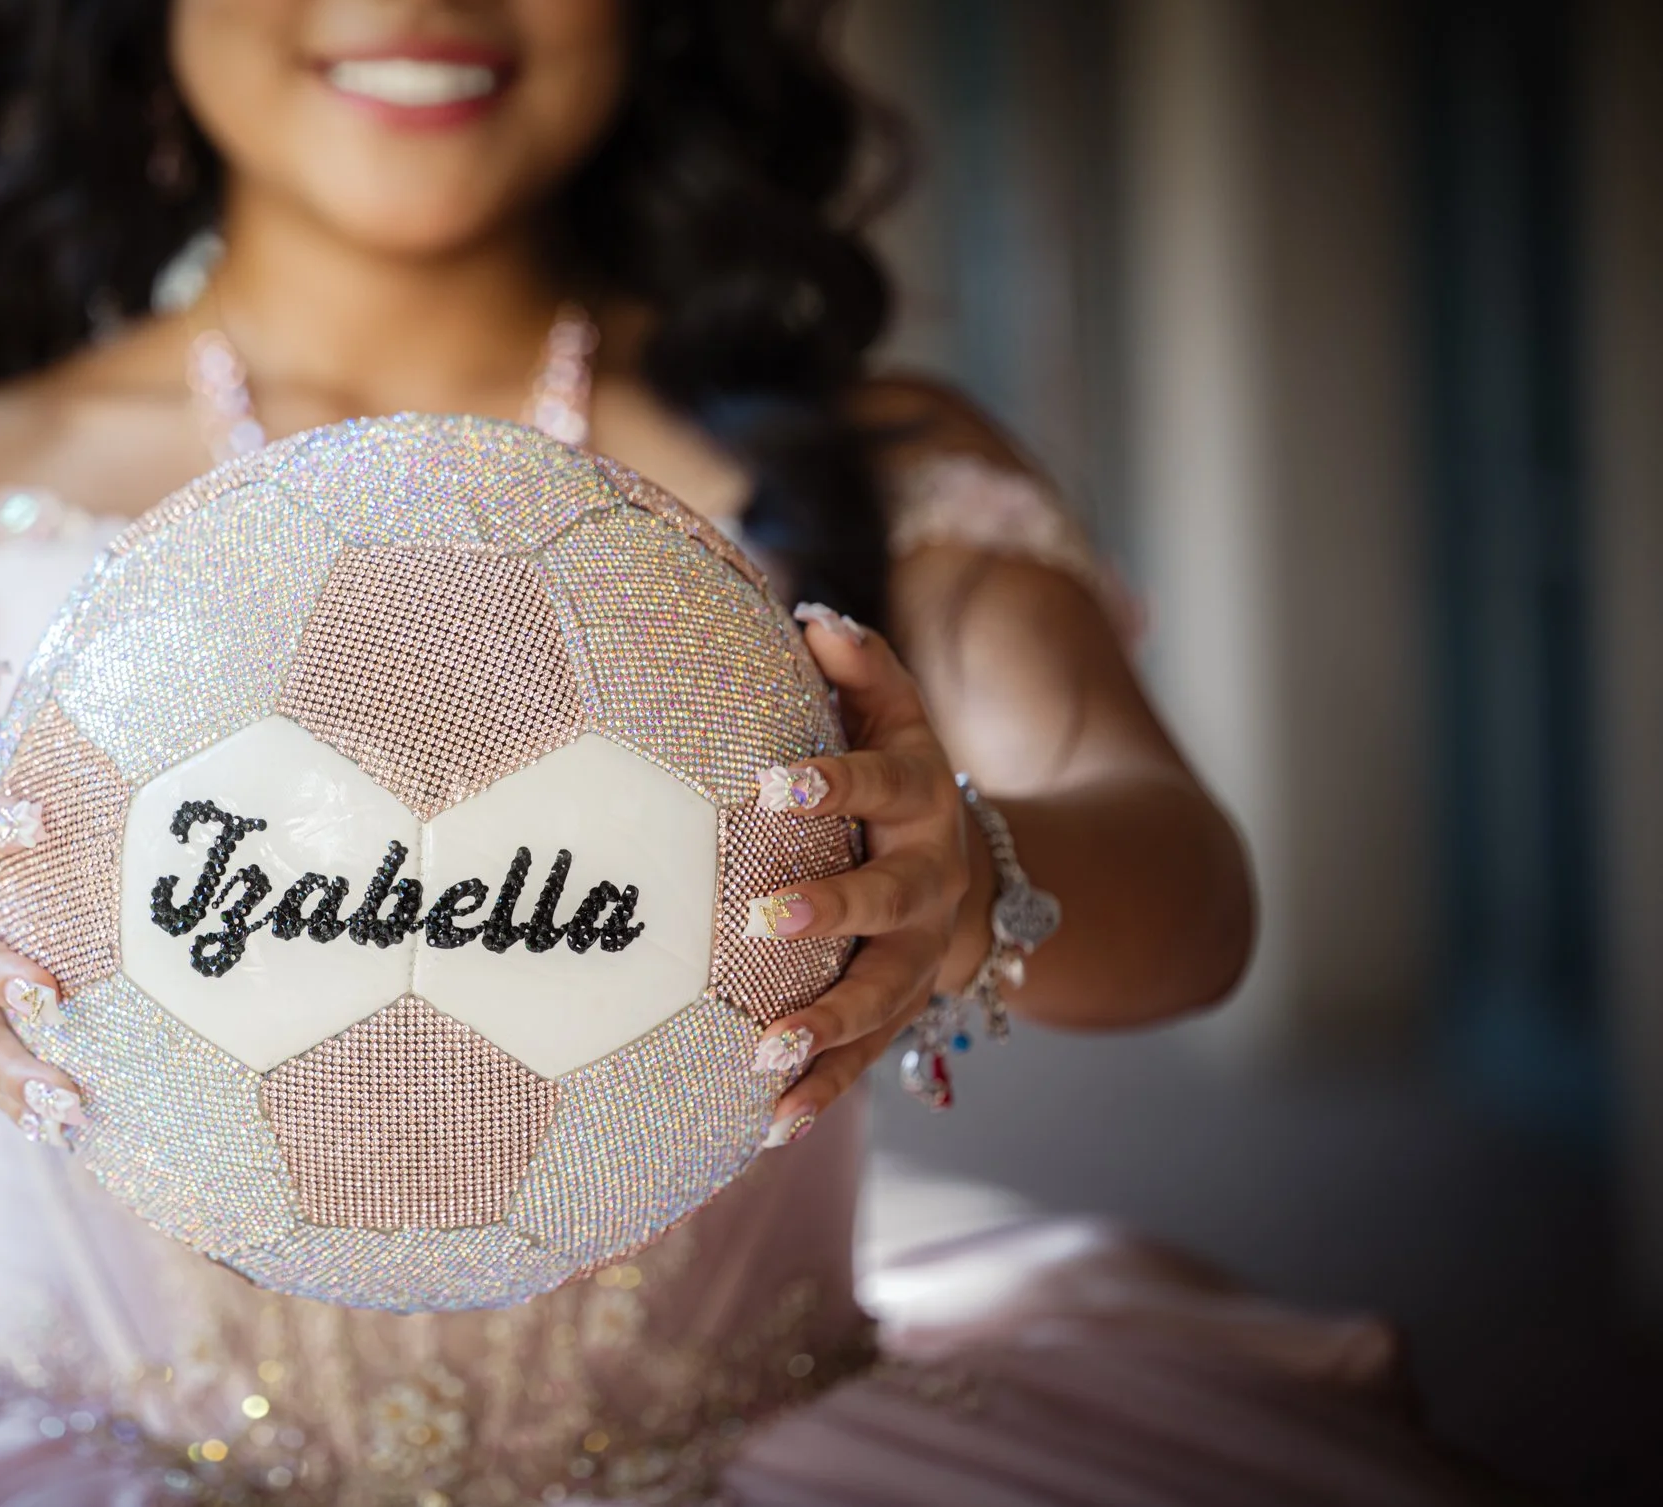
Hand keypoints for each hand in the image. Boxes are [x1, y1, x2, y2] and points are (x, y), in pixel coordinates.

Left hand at [744, 607, 986, 1145]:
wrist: (988, 880)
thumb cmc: (903, 784)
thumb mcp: (899, 720)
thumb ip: (862, 671)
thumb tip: (812, 619)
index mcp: (920, 801)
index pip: (878, 781)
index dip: (831, 782)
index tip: (773, 784)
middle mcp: (925, 883)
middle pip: (883, 899)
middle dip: (826, 910)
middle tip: (758, 919)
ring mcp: (918, 957)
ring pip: (878, 996)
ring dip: (825, 1027)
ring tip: (765, 1054)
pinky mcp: (901, 1012)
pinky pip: (864, 1060)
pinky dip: (821, 1093)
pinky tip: (771, 1128)